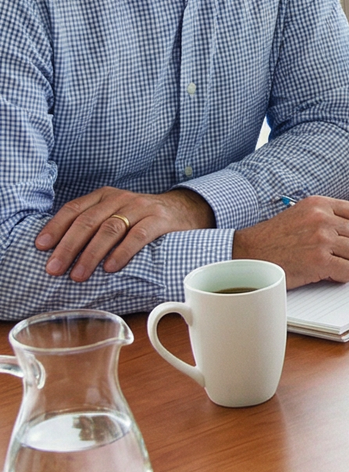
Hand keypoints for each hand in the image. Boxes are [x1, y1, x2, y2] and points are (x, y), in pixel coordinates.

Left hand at [37, 187, 214, 280]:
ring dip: (91, 254)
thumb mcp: (115, 214)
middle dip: (68, 246)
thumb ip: (93, 224)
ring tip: (79, 275)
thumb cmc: (141, 218)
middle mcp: (120, 199)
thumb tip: (58, 250)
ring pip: (110, 229)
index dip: (55, 227)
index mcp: (104, 196)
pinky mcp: (160, 220)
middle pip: (88, 221)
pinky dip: (122, 252)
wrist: (185, 209)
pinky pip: (138, 235)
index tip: (41, 247)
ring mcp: (141, 208)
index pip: (74, 209)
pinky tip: (111, 267)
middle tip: (54, 269)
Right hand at [233, 197, 348, 287]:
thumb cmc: (273, 238)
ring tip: (334, 266)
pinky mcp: (319, 261)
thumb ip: (326, 218)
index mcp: (319, 205)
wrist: (250, 253)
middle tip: (347, 257)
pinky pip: (348, 271)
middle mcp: (323, 219)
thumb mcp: (300, 215)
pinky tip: (329, 275)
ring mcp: (322, 239)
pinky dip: (343, 276)